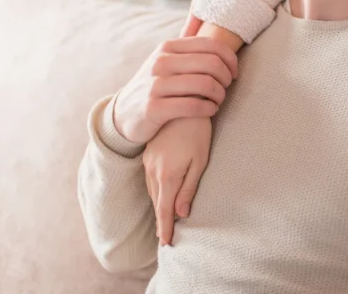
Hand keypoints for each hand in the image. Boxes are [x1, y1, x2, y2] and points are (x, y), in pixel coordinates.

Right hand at [112, 31, 237, 144]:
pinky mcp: (153, 108)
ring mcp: (155, 85)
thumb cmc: (156, 85)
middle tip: (226, 88)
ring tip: (218, 100)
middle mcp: (160, 63)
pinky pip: (193, 106)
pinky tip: (210, 110)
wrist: (125, 114)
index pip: (212, 46)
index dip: (231, 59)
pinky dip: (209, 109)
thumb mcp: (165, 59)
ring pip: (205, 85)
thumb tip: (201, 16)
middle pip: (212, 64)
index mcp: (167, 47)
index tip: (234, 73)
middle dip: (226, 78)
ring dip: (220, 95)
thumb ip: (185, 43)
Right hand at [144, 116, 211, 245]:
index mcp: (167, 175)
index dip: (165, 228)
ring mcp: (148, 162)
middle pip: (157, 203)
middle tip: (164, 239)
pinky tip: (160, 196)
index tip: (166, 244)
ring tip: (162, 222)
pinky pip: (150, 180)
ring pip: (152, 192)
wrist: (181, 103)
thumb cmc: (197, 132)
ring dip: (158, 207)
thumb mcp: (199, 160)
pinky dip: (155, 193)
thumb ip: (189, 188)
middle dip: (161, 221)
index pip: (164, 210)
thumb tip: (182, 213)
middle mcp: (153, 171)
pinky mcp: (148, 154)